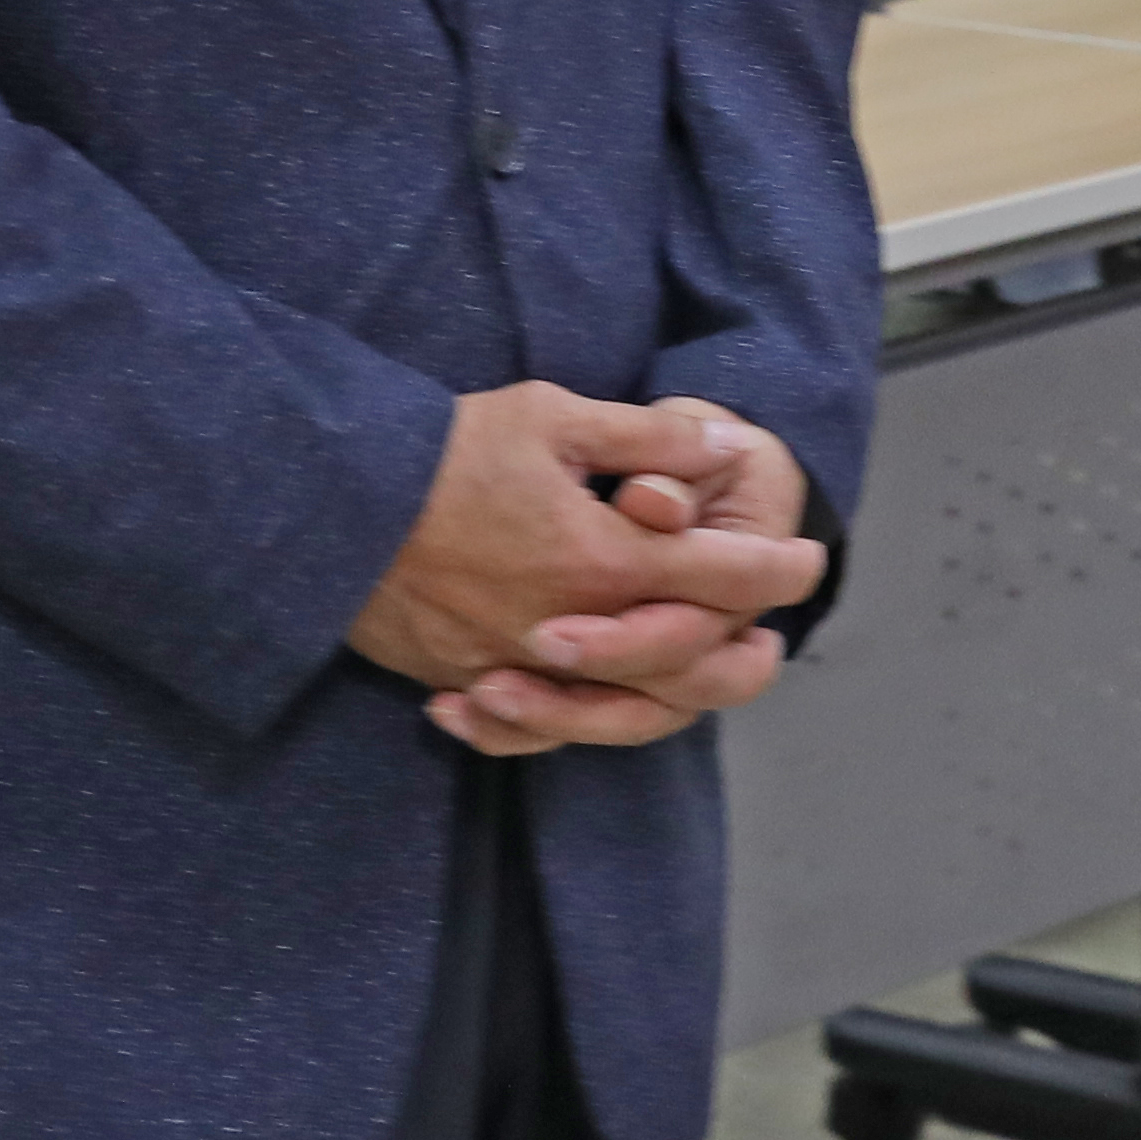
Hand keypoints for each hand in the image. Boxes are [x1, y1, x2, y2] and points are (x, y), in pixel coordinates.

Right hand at [356, 386, 822, 753]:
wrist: (332, 503)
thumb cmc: (446, 450)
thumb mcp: (554, 417)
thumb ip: (650, 438)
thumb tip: (725, 447)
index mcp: (600, 558)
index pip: (717, 576)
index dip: (774, 569)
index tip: (809, 559)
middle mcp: (569, 628)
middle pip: (684, 661)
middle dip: (743, 645)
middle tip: (777, 627)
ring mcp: (517, 664)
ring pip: (622, 708)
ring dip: (681, 695)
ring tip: (714, 672)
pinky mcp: (469, 679)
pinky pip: (543, 723)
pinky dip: (584, 717)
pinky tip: (604, 701)